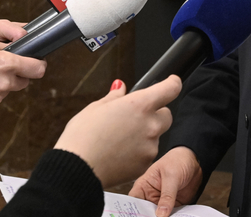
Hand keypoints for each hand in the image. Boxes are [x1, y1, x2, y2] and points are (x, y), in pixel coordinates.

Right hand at [0, 39, 45, 112]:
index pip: (39, 69)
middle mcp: (4, 83)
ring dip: (1, 83)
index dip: (37, 64)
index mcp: (6, 64)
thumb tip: (24, 47)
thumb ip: (8, 46)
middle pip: (24, 81)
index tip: (33, 61)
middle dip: (17, 73)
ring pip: (8, 90)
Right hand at [56, 76, 180, 188]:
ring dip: (145, 134)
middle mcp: (150, 125)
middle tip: (136, 117)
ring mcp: (149, 146)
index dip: (172, 83)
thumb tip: (120, 87)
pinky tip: (119, 153)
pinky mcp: (144, 164)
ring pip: (156, 136)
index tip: (171, 82)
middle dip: (156, 113)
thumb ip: (114, 97)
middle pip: (167, 115)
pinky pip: (147, 154)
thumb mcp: (95, 108)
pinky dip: (138, 152)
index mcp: (140, 105)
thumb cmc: (82, 136)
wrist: (78, 169)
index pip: (170, 89)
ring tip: (120, 139)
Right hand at [129, 146, 204, 216]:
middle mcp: (151, 196)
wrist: (194, 161)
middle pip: (145, 212)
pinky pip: (172, 216)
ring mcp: (162, 202)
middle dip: (150, 216)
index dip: (134, 210)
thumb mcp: (171, 176)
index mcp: (144, 186)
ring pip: (158, 216)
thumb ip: (167, 195)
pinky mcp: (173, 206)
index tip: (140, 216)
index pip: (133, 201)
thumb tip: (161, 214)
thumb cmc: (177, 161)